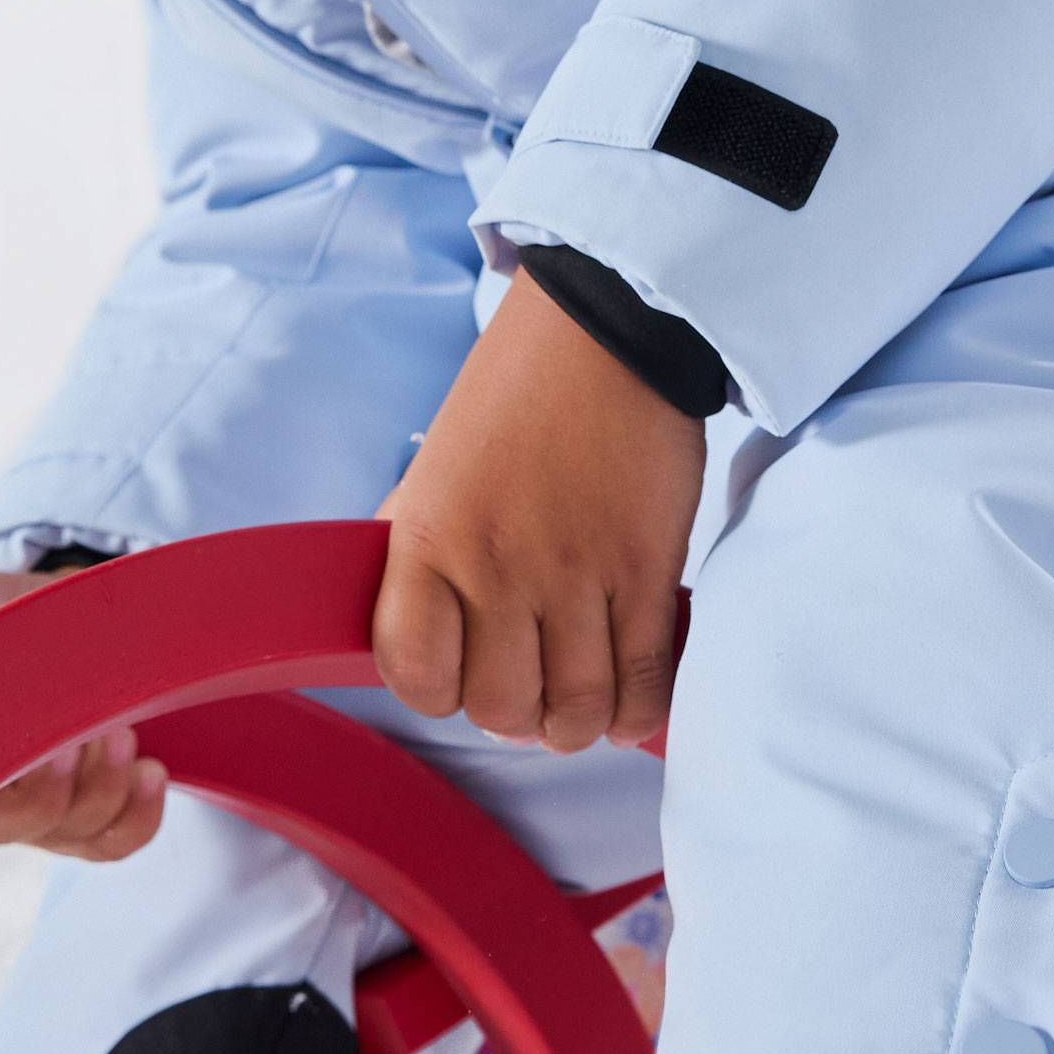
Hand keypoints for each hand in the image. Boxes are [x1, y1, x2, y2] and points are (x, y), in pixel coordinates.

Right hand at [0, 566, 171, 861]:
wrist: (83, 624)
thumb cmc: (18, 619)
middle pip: (7, 827)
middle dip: (48, 790)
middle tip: (77, 738)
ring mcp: (43, 815)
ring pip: (68, 832)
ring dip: (101, 790)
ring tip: (124, 735)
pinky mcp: (92, 821)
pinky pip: (114, 842)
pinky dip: (138, 816)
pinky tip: (151, 772)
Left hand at [374, 272, 705, 753]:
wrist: (605, 331)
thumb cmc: (513, 397)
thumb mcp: (434, 470)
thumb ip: (415, 552)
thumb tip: (406, 631)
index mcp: (428, 539)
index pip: (415, 677)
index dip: (439, 692)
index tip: (459, 672)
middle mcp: (496, 566)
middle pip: (499, 710)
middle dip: (513, 714)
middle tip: (528, 682)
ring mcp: (575, 573)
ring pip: (573, 712)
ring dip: (574, 722)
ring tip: (576, 699)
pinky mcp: (647, 571)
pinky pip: (643, 683)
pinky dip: (635, 710)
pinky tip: (625, 698)